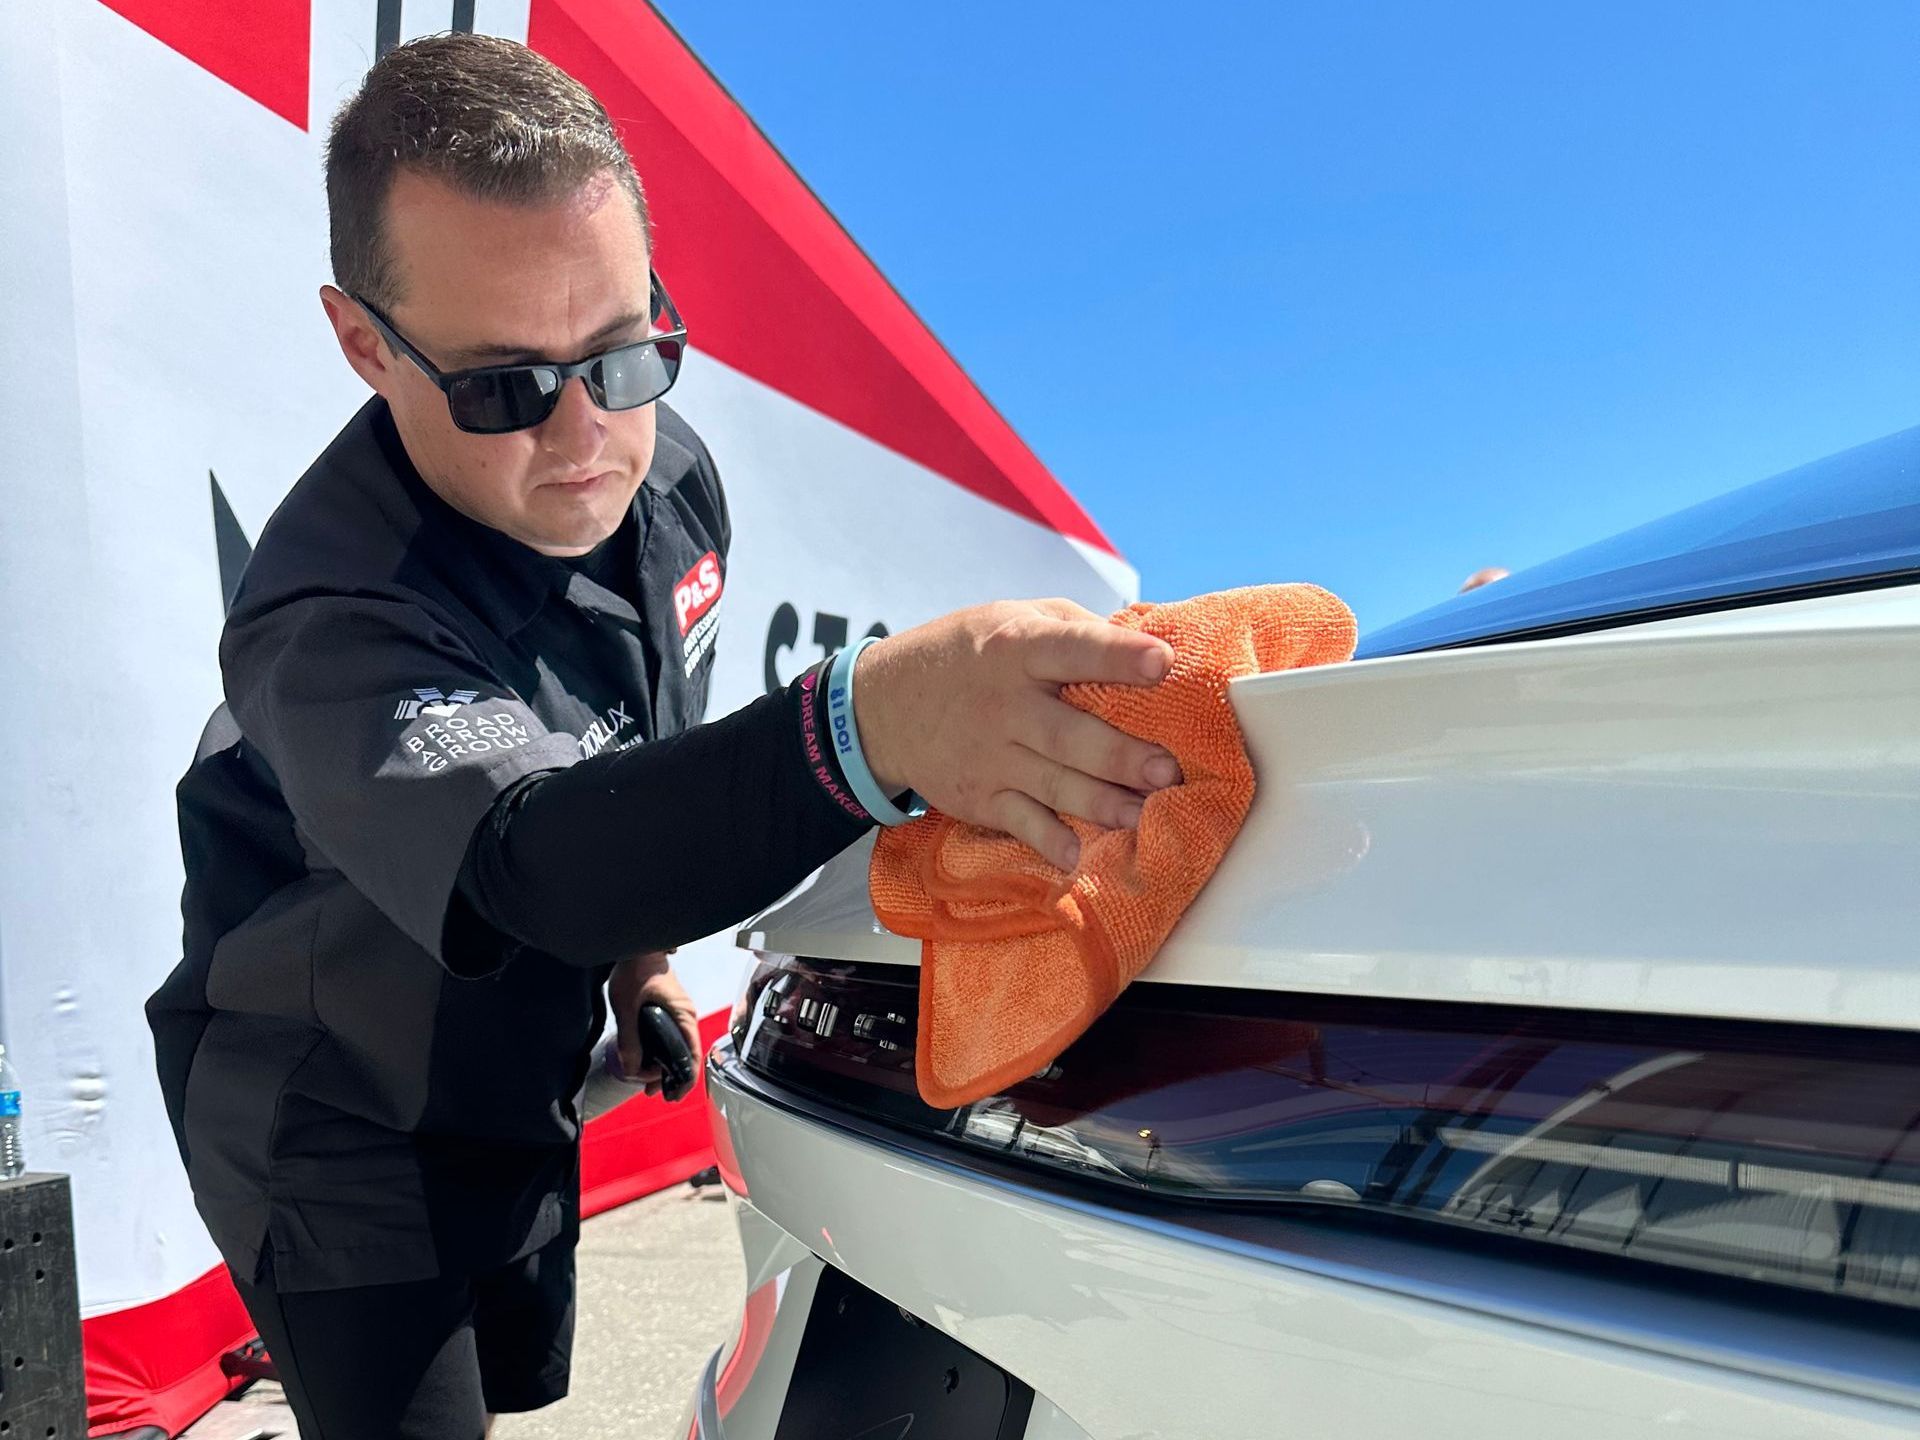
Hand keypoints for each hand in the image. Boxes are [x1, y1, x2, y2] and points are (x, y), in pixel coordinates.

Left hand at [607, 952, 701, 1098]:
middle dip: (671, 1078)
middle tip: (652, 1092)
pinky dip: (661, 1053)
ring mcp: (679, 1012)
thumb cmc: (636, 969)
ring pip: (677, 1047)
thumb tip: (630, 1068)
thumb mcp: (627, 1006)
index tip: (672, 1096)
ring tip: (647, 1082)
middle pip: (686, 1056)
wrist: (638, 945)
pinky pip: (671, 1037)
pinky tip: (647, 1060)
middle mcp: (685, 1016)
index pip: (692, 1056)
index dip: (684, 1080)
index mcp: (683, 1015)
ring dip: (664, 1066)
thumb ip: (628, 1038)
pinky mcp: (669, 1009)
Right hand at [852, 599, 1182, 870]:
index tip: (1162, 661)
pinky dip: (1048, 842)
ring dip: (1102, 803)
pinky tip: (1077, 855)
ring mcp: (992, 756)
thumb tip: (1150, 640)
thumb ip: (1078, 628)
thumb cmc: (969, 654)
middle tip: (1167, 769)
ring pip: (1054, 784)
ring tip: (1144, 814)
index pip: (1073, 647)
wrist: (884, 706)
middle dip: (1120, 755)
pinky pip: (1021, 823)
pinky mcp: (980, 798)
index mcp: (1020, 648)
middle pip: (1069, 733)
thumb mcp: (1014, 617)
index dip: (1118, 654)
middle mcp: (1006, 704)